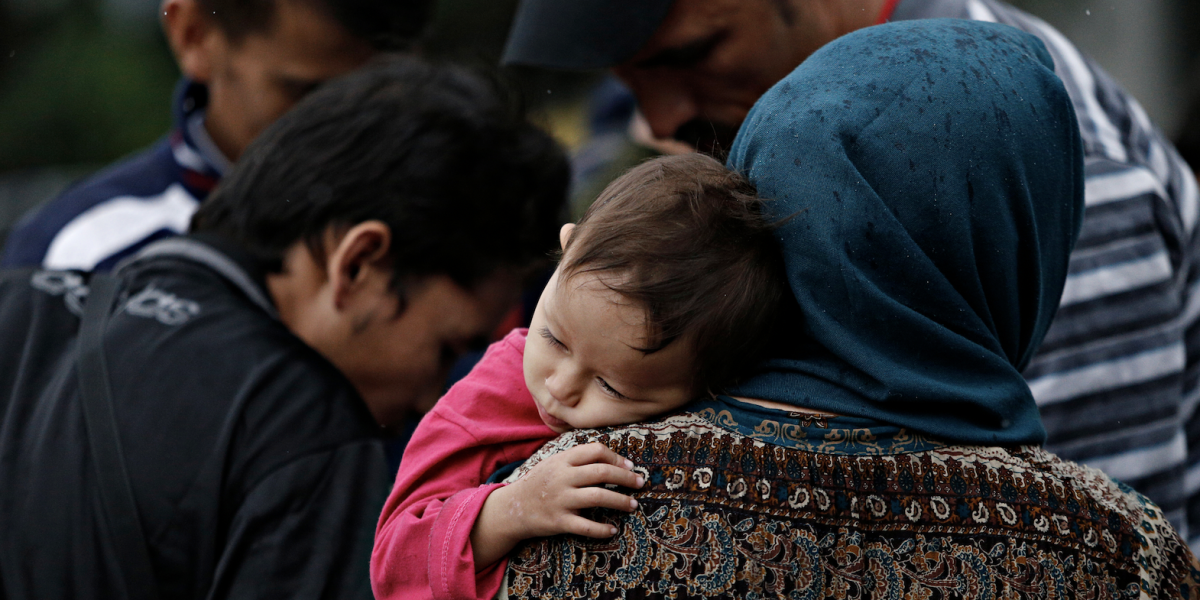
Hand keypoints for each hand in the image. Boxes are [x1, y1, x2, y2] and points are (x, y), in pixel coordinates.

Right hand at [471, 442, 643, 567]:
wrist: (513, 508)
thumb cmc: (540, 483)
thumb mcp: (554, 463)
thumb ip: (577, 458)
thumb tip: (612, 457)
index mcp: (563, 460)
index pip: (596, 451)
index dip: (617, 457)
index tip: (629, 466)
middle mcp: (562, 477)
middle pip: (602, 472)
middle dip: (626, 477)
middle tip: (640, 483)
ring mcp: (561, 500)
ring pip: (598, 497)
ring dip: (620, 501)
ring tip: (633, 505)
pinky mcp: (559, 521)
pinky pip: (585, 526)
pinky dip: (602, 529)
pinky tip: (613, 530)